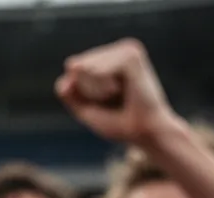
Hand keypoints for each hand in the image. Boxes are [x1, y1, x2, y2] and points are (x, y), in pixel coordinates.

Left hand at [57, 38, 177, 145]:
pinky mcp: (132, 56)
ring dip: (97, 90)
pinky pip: (99, 70)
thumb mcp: (84, 109)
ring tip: (119, 94)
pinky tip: (120, 90)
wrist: (144, 133)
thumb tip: (70, 64)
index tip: (104, 102)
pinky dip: (104, 87)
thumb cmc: (118, 123)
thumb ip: (69, 91)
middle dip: (87, 91)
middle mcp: (117, 50)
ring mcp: (126, 50)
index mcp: (107, 59)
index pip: (71, 71)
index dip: (80, 93)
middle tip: (113, 99)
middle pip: (76, 68)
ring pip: (86, 68)